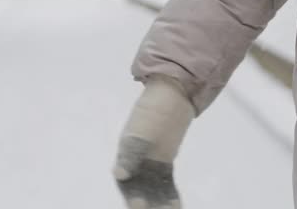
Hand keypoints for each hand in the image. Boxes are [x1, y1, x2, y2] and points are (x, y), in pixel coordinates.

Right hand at [114, 78, 194, 208]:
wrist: (171, 99)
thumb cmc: (149, 113)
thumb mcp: (138, 134)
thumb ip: (130, 155)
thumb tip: (119, 174)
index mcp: (124, 156)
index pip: (125, 182)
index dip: (131, 195)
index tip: (138, 205)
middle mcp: (135, 163)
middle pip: (138, 189)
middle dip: (144, 201)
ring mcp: (150, 165)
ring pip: (153, 190)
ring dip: (158, 202)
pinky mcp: (164, 165)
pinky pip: (166, 184)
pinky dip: (170, 196)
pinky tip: (176, 205)